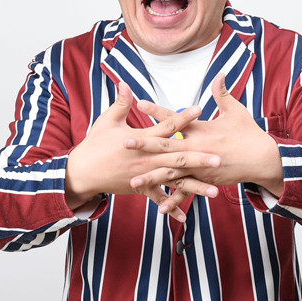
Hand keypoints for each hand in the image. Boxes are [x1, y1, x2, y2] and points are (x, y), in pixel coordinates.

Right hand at [65, 81, 220, 220]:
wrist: (82, 173)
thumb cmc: (95, 145)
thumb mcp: (107, 121)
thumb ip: (120, 102)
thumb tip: (125, 83)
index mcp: (141, 140)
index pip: (167, 126)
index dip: (183, 117)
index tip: (200, 109)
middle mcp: (147, 159)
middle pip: (178, 157)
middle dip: (200, 158)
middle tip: (219, 159)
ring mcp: (145, 175)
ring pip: (174, 181)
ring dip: (194, 187)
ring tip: (214, 191)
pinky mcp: (141, 188)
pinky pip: (159, 198)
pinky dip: (171, 208)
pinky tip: (185, 216)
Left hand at [125, 74, 283, 212]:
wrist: (263, 159)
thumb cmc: (249, 133)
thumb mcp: (236, 111)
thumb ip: (222, 93)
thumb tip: (220, 73)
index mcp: (202, 129)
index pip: (175, 118)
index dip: (157, 110)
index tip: (140, 102)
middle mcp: (198, 148)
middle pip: (167, 146)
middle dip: (145, 145)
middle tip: (124, 142)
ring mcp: (201, 167)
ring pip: (172, 173)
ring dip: (152, 177)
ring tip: (133, 180)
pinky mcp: (205, 180)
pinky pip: (187, 191)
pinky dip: (174, 200)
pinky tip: (159, 208)